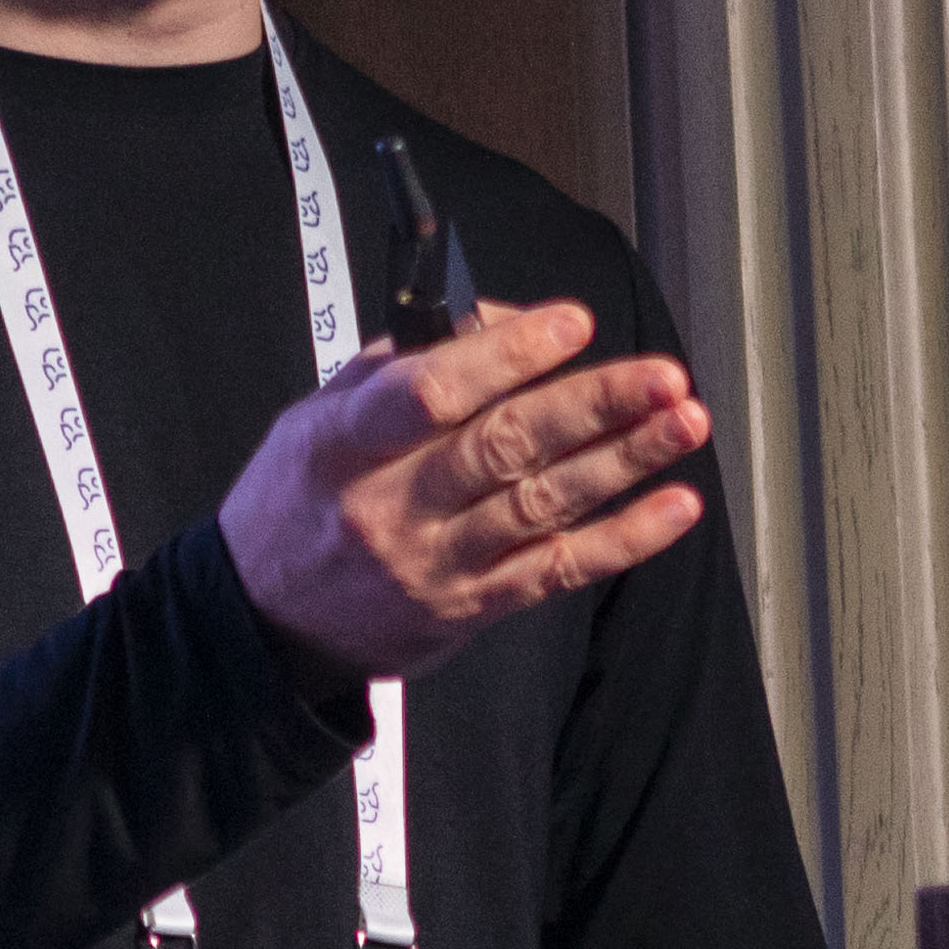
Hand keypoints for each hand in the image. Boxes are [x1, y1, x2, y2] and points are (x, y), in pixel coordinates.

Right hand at [220, 301, 712, 689]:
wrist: (264, 624)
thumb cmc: (301, 498)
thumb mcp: (321, 413)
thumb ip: (406, 362)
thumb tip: (505, 324)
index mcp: (344, 444)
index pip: (428, 394)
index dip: (505, 356)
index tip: (570, 323)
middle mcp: (390, 506)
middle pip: (503, 447)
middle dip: (592, 405)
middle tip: (660, 377)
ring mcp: (434, 564)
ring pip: (542, 504)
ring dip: (623, 461)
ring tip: (684, 421)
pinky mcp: (469, 608)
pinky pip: (557, 570)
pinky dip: (622, 539)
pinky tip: (673, 506)